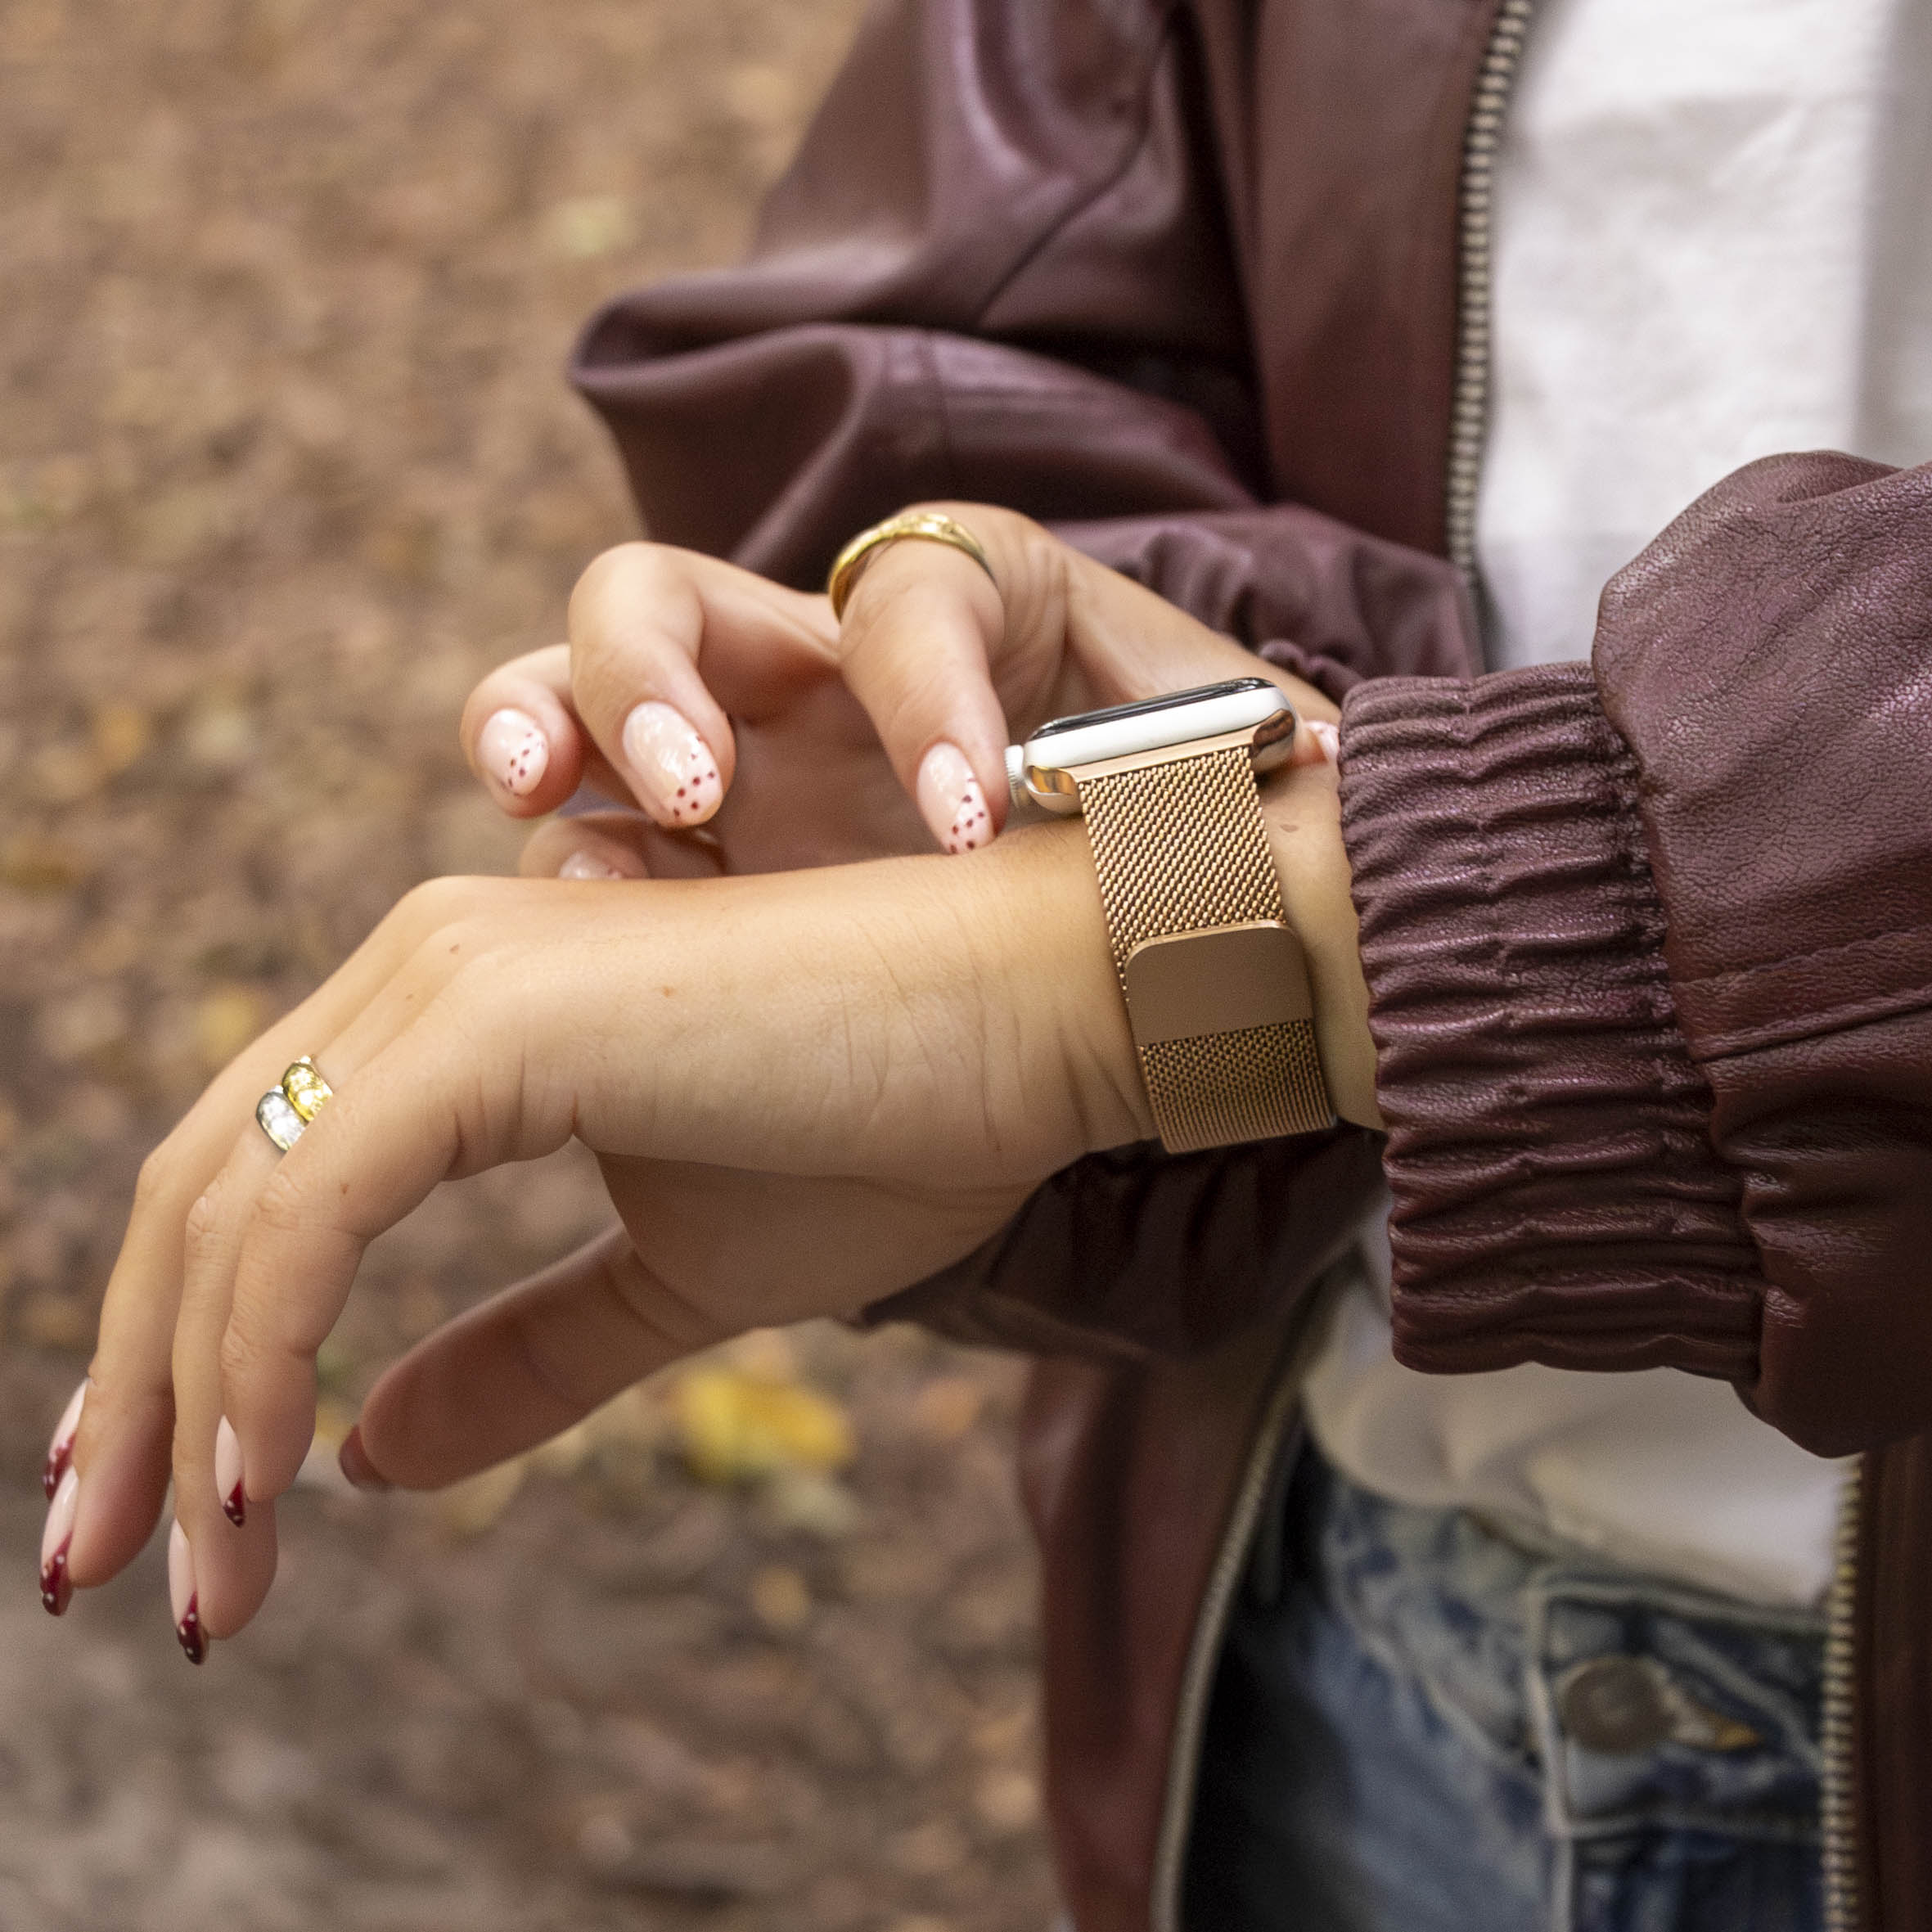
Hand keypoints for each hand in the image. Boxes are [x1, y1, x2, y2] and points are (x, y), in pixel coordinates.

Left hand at [55, 826, 1146, 1649]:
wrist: (1037, 1014)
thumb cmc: (895, 1129)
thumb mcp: (683, 1285)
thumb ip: (525, 1356)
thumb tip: (361, 1455)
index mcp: (461, 1012)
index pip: (260, 1186)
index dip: (191, 1356)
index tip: (183, 1522)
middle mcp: (429, 965)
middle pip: (204, 1190)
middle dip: (139, 1399)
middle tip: (110, 1579)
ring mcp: (457, 975)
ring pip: (229, 1204)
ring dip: (181, 1404)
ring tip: (190, 1587)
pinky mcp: (502, 1016)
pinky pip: (312, 1207)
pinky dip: (260, 1354)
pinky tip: (267, 1498)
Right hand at [459, 505, 1340, 877]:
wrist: (1102, 941)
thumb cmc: (1164, 833)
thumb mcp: (1222, 781)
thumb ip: (1253, 747)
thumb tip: (1345, 768)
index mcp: (955, 617)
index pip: (912, 596)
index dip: (926, 691)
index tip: (967, 821)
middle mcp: (809, 672)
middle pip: (673, 600)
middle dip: (656, 676)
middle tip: (693, 790)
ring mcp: (721, 762)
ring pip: (574, 689)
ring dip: (538, 725)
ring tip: (540, 797)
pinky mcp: (670, 865)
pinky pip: (571, 838)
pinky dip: (551, 861)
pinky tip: (558, 938)